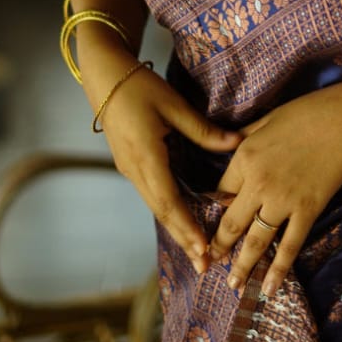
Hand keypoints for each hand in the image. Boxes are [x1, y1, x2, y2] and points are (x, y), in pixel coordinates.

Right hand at [98, 61, 238, 274]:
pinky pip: (152, 194)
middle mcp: (135, 169)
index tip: (203, 248)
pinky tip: (182, 221)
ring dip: (176, 229)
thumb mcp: (173, 105)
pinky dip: (169, 212)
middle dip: (183, 239)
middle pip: (161, 212)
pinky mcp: (131, 164)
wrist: (104, 76)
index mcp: (145, 156)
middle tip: (204, 266)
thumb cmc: (139, 86)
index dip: (186, 227)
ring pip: (156, 206)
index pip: (168, 201)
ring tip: (197, 252)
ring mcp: (130, 169)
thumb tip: (237, 145)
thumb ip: (204, 130)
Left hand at [208, 84, 341, 299]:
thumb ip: (243, 137)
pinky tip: (270, 288)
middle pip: (231, 223)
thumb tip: (229, 145)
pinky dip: (279, 270)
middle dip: (219, 247)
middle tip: (209, 264)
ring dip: (242, 266)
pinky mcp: (307, 211)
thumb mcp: (264, 120)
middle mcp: (258, 184)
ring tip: (233, 285)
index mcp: (244, 159)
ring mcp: (283, 201)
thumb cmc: (303, 114)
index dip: (213, 210)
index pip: (220, 192)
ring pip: (256, 241)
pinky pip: (290, 245)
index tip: (207, 224)